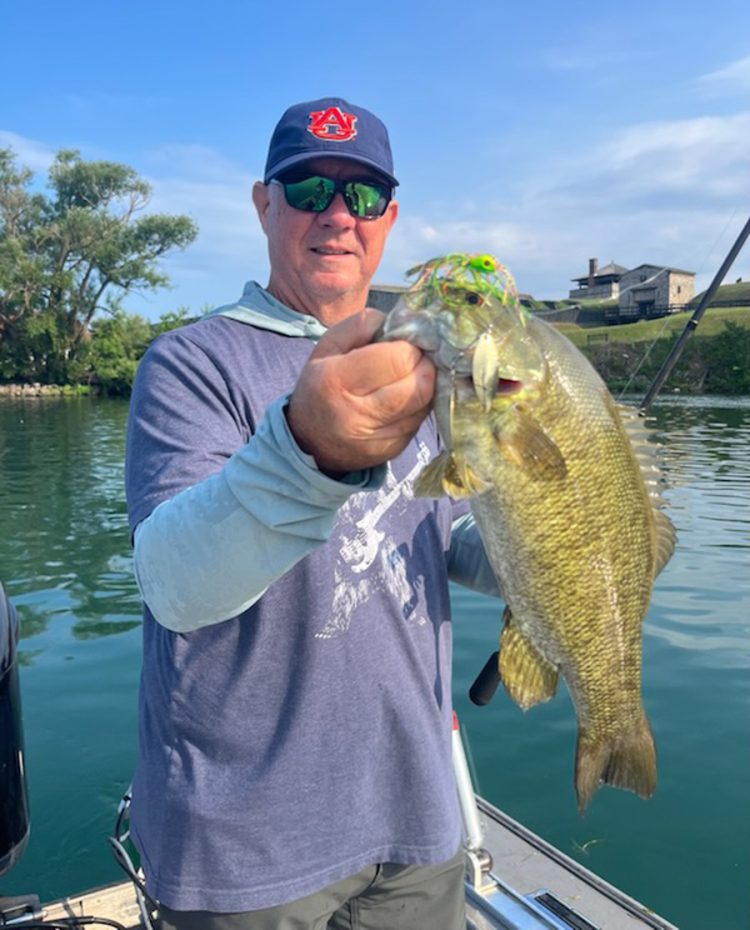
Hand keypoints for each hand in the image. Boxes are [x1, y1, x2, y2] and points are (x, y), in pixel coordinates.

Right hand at [286, 308, 435, 475]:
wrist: (310, 443)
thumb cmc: (320, 387)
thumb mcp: (327, 348)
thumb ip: (359, 326)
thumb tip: (398, 320)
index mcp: (337, 380)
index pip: (397, 359)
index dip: (409, 346)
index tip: (404, 343)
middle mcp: (358, 414)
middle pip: (419, 384)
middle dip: (423, 365)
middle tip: (414, 359)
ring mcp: (378, 438)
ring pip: (425, 403)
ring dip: (424, 385)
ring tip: (407, 378)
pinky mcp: (392, 451)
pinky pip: (420, 421)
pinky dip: (418, 406)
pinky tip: (402, 400)